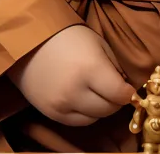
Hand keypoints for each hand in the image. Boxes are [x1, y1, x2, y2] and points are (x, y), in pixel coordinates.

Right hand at [8, 25, 135, 125]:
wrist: (29, 41)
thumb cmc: (67, 36)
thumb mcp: (97, 43)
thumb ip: (113, 66)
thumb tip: (125, 87)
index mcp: (91, 68)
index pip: (119, 94)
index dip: (128, 93)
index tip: (129, 90)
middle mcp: (76, 91)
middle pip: (108, 109)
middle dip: (116, 100)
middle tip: (114, 90)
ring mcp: (62, 105)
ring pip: (94, 118)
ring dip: (100, 108)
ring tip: (96, 93)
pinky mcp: (51, 113)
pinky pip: (77, 122)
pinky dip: (85, 114)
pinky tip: (83, 99)